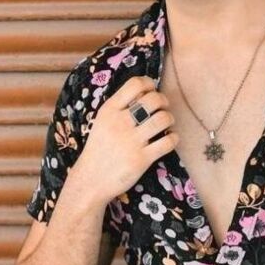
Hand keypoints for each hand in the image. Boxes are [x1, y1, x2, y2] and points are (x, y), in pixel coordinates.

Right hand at [67, 75, 178, 205]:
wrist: (90, 180)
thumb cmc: (99, 149)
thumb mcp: (102, 122)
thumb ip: (120, 107)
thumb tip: (146, 91)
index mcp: (109, 110)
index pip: (135, 84)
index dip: (149, 84)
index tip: (152, 91)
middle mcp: (120, 122)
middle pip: (153, 99)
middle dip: (163, 101)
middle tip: (163, 108)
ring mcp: (131, 141)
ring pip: (163, 118)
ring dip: (170, 119)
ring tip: (167, 124)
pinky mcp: (142, 159)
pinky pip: (168, 142)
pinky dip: (174, 138)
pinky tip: (169, 139)